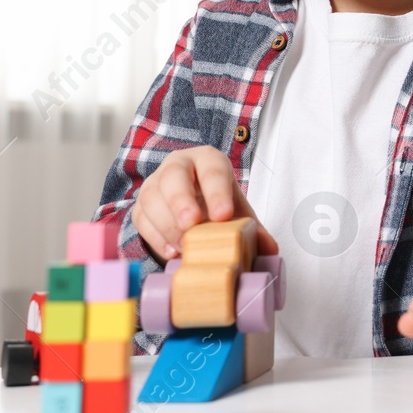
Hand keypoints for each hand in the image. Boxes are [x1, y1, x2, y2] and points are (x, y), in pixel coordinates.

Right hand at [130, 145, 276, 264]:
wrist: (192, 204)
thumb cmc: (217, 203)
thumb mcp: (238, 212)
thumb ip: (255, 229)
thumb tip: (270, 249)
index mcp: (208, 160)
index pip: (212, 169)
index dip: (217, 191)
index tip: (223, 216)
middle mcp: (178, 166)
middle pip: (174, 175)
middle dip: (181, 201)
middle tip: (192, 224)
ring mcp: (156, 184)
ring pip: (152, 196)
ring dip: (167, 223)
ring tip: (184, 246)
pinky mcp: (141, 206)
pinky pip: (141, 218)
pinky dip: (155, 236)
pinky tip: (171, 252)